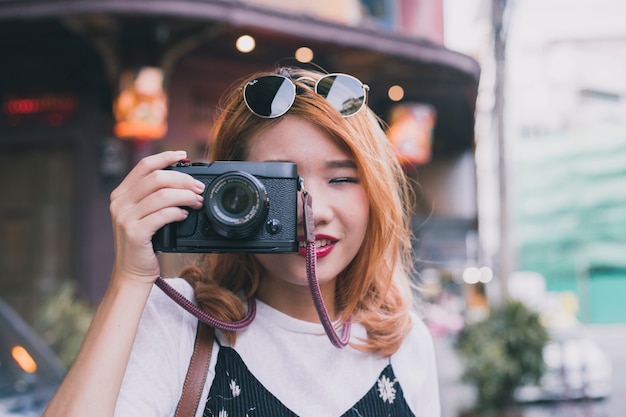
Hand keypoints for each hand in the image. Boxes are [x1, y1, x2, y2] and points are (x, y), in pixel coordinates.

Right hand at [109, 151, 204, 284]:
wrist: (132, 272)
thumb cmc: (144, 243)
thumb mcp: (143, 215)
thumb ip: (154, 197)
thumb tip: (184, 181)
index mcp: (121, 194)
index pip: (144, 166)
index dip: (166, 157)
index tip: (184, 156)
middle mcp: (120, 203)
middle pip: (157, 178)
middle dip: (183, 180)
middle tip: (199, 188)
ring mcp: (125, 217)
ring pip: (162, 195)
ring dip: (185, 196)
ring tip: (197, 202)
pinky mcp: (134, 232)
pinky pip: (162, 215)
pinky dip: (178, 213)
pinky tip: (185, 216)